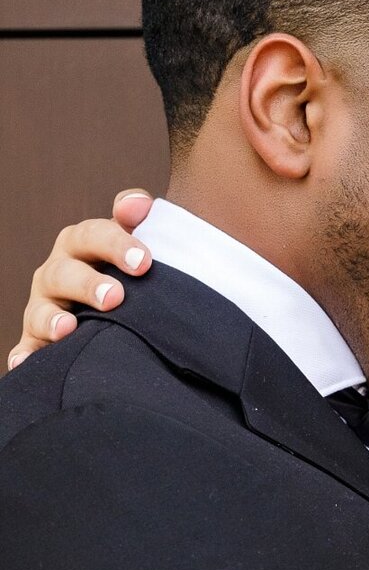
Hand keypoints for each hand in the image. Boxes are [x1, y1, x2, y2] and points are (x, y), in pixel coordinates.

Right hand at [9, 189, 153, 369]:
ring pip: (41, 311)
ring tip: (67, 329)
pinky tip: (23, 364)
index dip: (118, 245)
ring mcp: (45, 306)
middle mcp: (58, 272)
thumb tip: (138, 204)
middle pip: (64, 273)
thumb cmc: (129, 270)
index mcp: (82, 244)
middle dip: (88, 285)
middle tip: (115, 298)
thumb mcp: (134, 242)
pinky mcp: (37, 340)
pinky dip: (24, 356)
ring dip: (52, 320)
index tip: (144, 262)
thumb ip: (138, 218)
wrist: (120, 306)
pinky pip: (27, 348)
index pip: (95, 236)